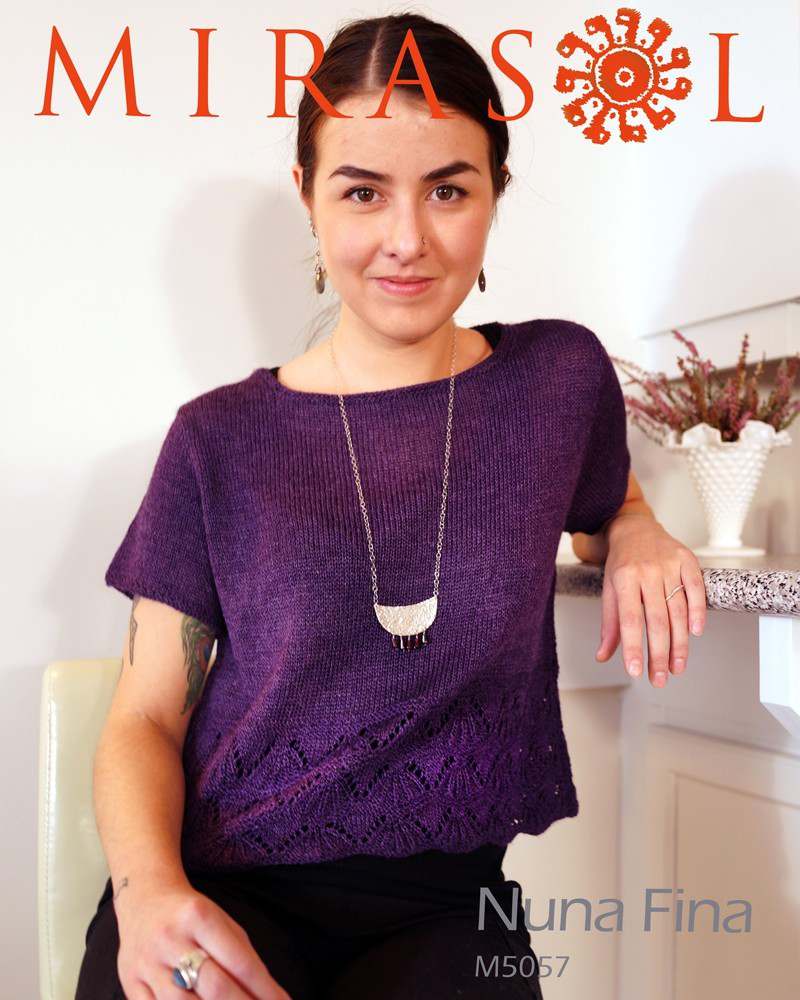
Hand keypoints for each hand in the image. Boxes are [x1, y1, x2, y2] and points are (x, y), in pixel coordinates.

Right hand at [114, 878, 291, 998]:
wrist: (143, 899)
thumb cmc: (192, 915)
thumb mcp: (221, 922)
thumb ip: (242, 956)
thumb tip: (267, 995)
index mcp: (200, 917)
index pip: (240, 962)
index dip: (264, 990)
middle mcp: (171, 939)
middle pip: (214, 987)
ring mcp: (147, 964)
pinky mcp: (129, 984)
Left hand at [594, 514, 706, 686]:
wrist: (635, 528)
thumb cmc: (622, 564)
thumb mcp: (610, 590)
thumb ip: (610, 624)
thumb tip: (603, 656)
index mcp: (623, 579)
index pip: (629, 620)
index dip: (633, 647)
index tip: (636, 672)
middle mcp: (646, 571)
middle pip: (656, 620)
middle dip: (659, 654)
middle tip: (660, 678)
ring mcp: (669, 565)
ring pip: (678, 610)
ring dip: (680, 643)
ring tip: (677, 667)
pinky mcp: (688, 560)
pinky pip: (696, 589)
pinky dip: (698, 612)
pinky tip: (695, 634)